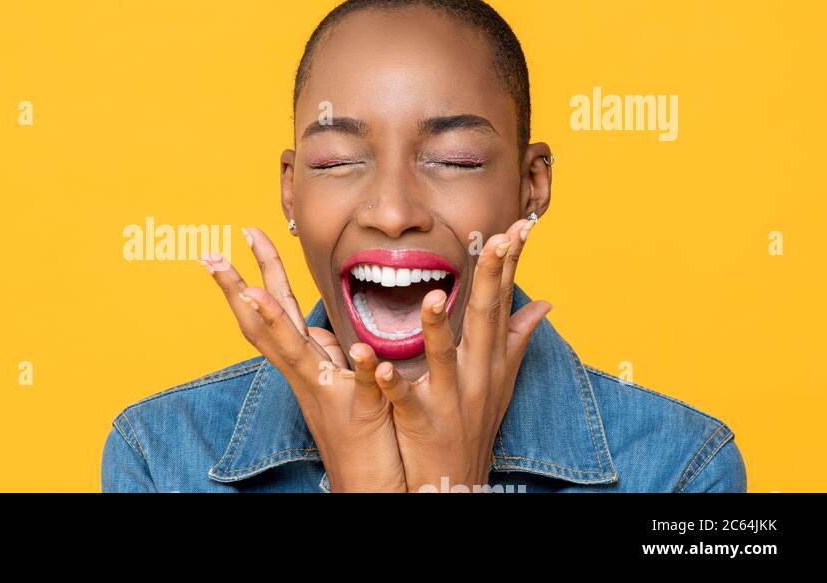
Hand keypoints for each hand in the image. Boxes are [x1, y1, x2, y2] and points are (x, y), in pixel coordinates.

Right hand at [201, 227, 406, 491]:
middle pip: (263, 326)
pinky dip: (363, 369)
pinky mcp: (364, 412)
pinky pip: (363, 388)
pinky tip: (364, 350)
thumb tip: (318, 330)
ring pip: (294, 354)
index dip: (253, 274)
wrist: (369, 484)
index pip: (270, 311)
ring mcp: (329, 393)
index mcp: (304, 364)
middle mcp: (306, 375)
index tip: (239, 235)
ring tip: (254, 293)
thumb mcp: (338, 384)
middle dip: (238, 288)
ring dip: (272, 323)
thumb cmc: (360, 433)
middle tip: (211, 254)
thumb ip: (325, 355)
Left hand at [373, 216, 551, 491]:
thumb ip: (518, 338)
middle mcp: (476, 373)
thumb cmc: (475, 426)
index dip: (511, 264)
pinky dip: (391, 383)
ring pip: (442, 356)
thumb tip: (545, 303)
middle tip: (496, 239)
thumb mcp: (502, 381)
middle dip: (490, 278)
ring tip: (431, 296)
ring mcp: (449, 397)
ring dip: (437, 326)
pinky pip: (402, 398)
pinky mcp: (420, 420)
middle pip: (483, 318)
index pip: (502, 301)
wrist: (456, 483)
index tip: (520, 226)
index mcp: (491, 359)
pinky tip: (377, 365)